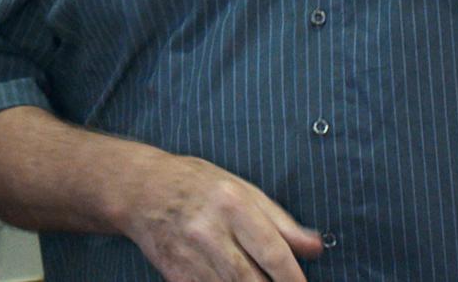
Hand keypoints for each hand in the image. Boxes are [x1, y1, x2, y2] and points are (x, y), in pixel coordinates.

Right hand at [116, 150, 323, 281]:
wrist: (141, 190)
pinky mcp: (175, 273)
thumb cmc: (198, 185)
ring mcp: (189, 254)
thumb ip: (281, 222)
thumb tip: (316, 248)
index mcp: (232, 203)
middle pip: (250, 279)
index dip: (293, 278)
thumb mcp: (243, 190)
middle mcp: (209, 230)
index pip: (272, 251)